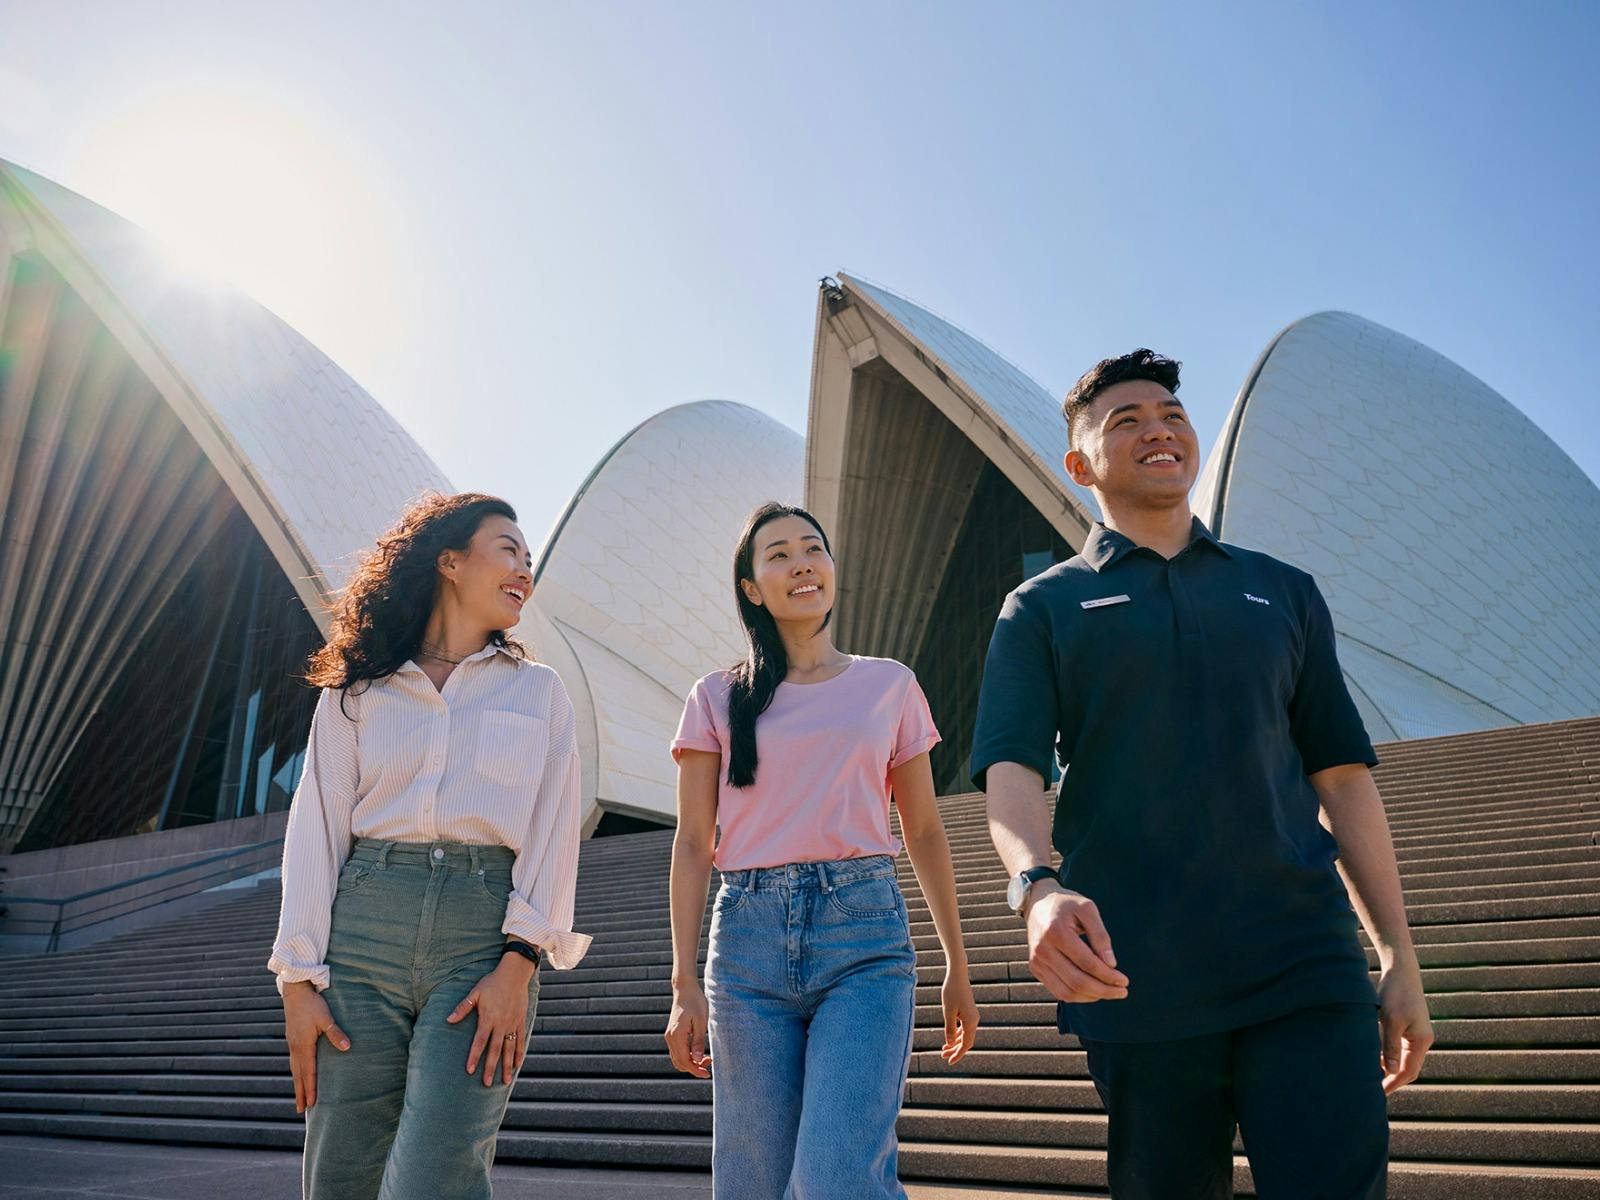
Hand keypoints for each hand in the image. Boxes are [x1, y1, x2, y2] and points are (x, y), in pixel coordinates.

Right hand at [282, 981, 349, 1112]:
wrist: (295, 991)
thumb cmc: (312, 1004)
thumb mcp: (326, 1018)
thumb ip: (336, 1033)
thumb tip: (347, 1047)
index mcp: (304, 1046)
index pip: (309, 1072)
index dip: (311, 1088)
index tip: (312, 1103)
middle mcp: (295, 1048)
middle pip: (298, 1075)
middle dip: (300, 1092)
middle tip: (301, 1110)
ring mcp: (292, 1044)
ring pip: (294, 1069)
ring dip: (297, 1084)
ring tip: (298, 1098)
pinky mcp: (292, 1039)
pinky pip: (293, 1061)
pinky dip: (295, 1072)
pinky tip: (298, 1074)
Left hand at [446, 954, 534, 1086]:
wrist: (514, 974)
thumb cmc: (492, 982)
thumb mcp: (475, 993)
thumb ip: (463, 1008)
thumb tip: (448, 1020)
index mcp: (488, 1018)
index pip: (480, 1041)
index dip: (474, 1056)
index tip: (470, 1070)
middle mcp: (501, 1024)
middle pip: (495, 1050)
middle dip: (491, 1067)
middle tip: (486, 1084)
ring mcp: (512, 1023)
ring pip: (509, 1049)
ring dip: (507, 1066)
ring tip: (505, 1081)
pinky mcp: (521, 1021)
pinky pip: (520, 1040)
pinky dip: (519, 1053)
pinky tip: (517, 1065)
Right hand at [664, 985, 711, 1077]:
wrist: (685, 989)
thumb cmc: (695, 1002)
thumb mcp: (701, 1022)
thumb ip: (698, 1041)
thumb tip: (697, 1059)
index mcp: (677, 1035)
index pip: (684, 1061)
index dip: (695, 1070)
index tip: (707, 1074)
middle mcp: (670, 1037)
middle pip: (680, 1063)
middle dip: (694, 1068)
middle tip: (709, 1064)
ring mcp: (670, 1036)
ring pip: (678, 1058)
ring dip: (691, 1062)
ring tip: (706, 1058)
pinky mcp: (672, 1034)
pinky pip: (678, 1051)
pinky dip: (687, 1055)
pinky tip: (698, 1052)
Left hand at [939, 968, 979, 1064]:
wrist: (957, 974)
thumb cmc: (951, 991)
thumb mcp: (948, 1011)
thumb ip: (949, 1028)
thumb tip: (950, 1043)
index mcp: (971, 1022)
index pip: (966, 1044)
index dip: (958, 1054)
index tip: (949, 1061)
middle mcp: (974, 1020)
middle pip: (966, 1041)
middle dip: (955, 1050)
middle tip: (942, 1055)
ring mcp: (972, 1016)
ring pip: (965, 1035)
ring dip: (955, 1042)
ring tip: (943, 1048)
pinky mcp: (969, 1012)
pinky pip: (964, 1028)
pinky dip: (957, 1034)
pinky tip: (949, 1038)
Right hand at [1026, 886, 1128, 1003]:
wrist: (1037, 903)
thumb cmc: (1066, 904)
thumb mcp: (1087, 909)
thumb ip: (1100, 935)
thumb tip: (1111, 964)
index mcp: (1056, 932)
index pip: (1087, 963)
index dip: (1108, 975)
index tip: (1125, 980)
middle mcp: (1043, 950)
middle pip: (1077, 981)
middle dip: (1104, 990)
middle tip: (1122, 991)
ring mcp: (1037, 961)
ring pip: (1067, 993)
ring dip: (1092, 997)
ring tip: (1109, 992)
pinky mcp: (1036, 968)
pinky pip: (1059, 992)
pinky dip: (1079, 997)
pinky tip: (1093, 991)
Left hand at [1377, 957, 1432, 1093]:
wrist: (1401, 969)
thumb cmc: (1396, 993)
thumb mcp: (1391, 1020)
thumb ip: (1390, 1046)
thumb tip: (1390, 1072)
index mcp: (1421, 1041)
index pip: (1408, 1071)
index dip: (1394, 1083)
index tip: (1378, 1094)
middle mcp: (1422, 1040)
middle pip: (1408, 1068)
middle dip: (1393, 1079)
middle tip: (1374, 1090)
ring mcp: (1416, 1033)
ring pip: (1403, 1058)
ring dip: (1390, 1068)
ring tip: (1372, 1077)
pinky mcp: (1408, 1026)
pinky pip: (1399, 1048)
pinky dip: (1388, 1056)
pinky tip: (1375, 1058)